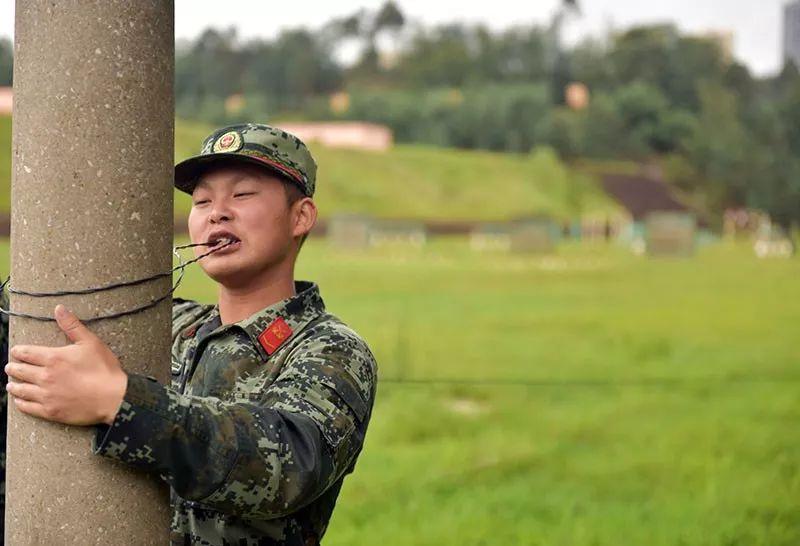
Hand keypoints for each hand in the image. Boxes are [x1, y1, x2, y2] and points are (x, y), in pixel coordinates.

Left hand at [6, 304, 127, 425]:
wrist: (113, 398)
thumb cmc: (104, 369)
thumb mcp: (90, 342)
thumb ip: (72, 326)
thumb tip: (60, 309)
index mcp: (53, 358)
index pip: (26, 353)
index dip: (18, 351)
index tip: (15, 351)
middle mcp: (45, 376)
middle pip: (20, 371)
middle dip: (13, 367)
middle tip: (10, 367)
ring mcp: (46, 395)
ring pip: (21, 389)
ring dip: (14, 385)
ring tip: (11, 384)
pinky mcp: (50, 411)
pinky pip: (28, 407)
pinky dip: (20, 403)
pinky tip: (19, 400)